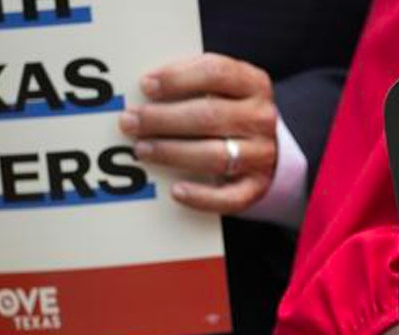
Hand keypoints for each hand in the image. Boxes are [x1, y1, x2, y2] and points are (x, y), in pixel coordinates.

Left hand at [119, 53, 277, 213]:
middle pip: (209, 116)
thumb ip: (190, 82)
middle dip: (163, 119)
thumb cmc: (230, 112)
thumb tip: (146, 88)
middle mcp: (260, 119)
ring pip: (215, 155)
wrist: (268, 148)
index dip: (177, 78)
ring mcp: (261, 155)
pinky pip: (229, 198)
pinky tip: (176, 191)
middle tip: (131, 121)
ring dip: (173, 153)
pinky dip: (201, 197)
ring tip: (142, 150)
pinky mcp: (255, 187)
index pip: (216, 73)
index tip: (146, 85)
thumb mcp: (222, 88)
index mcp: (253, 84)